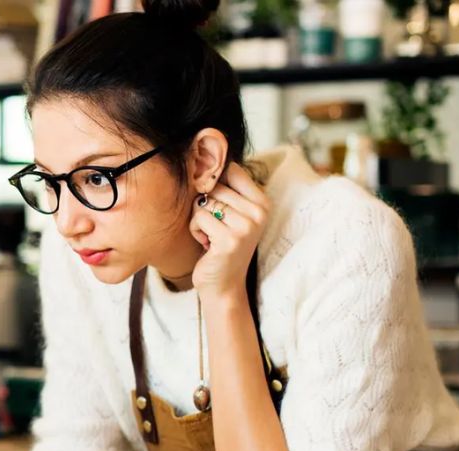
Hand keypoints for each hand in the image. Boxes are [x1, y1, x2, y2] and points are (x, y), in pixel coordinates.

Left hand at [189, 163, 270, 300]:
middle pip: (214, 187)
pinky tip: (207, 245)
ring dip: (199, 221)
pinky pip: (199, 218)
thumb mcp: (232, 214)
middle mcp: (259, 212)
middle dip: (205, 206)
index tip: (214, 200)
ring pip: (204, 203)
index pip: (232, 170)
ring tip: (211, 237)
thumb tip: (208, 157)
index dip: (214, 182)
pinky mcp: (230, 239)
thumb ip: (226, 189)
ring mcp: (246, 226)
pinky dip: (196, 231)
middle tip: (215, 227)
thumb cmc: (222, 246)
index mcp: (263, 202)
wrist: (223, 285)